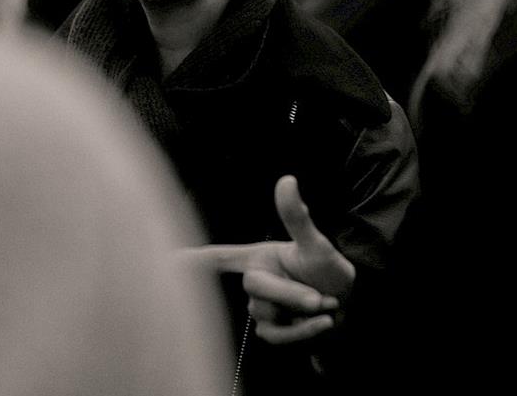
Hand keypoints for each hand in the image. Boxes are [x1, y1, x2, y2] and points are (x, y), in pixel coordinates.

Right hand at [184, 176, 355, 343]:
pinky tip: (323, 324)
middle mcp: (256, 281)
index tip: (164, 258)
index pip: (220, 257)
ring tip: (326, 307)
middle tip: (320, 298)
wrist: (352, 312)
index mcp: (260, 257)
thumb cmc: (331, 273)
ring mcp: (261, 309)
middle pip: (255, 287)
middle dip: (290, 294)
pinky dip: (303, 333)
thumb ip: (297, 218)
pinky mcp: (270, 332)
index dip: (191, 258)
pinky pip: (276, 337)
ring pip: (266, 316)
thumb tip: (287, 180)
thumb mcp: (318, 245)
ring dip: (300, 315)